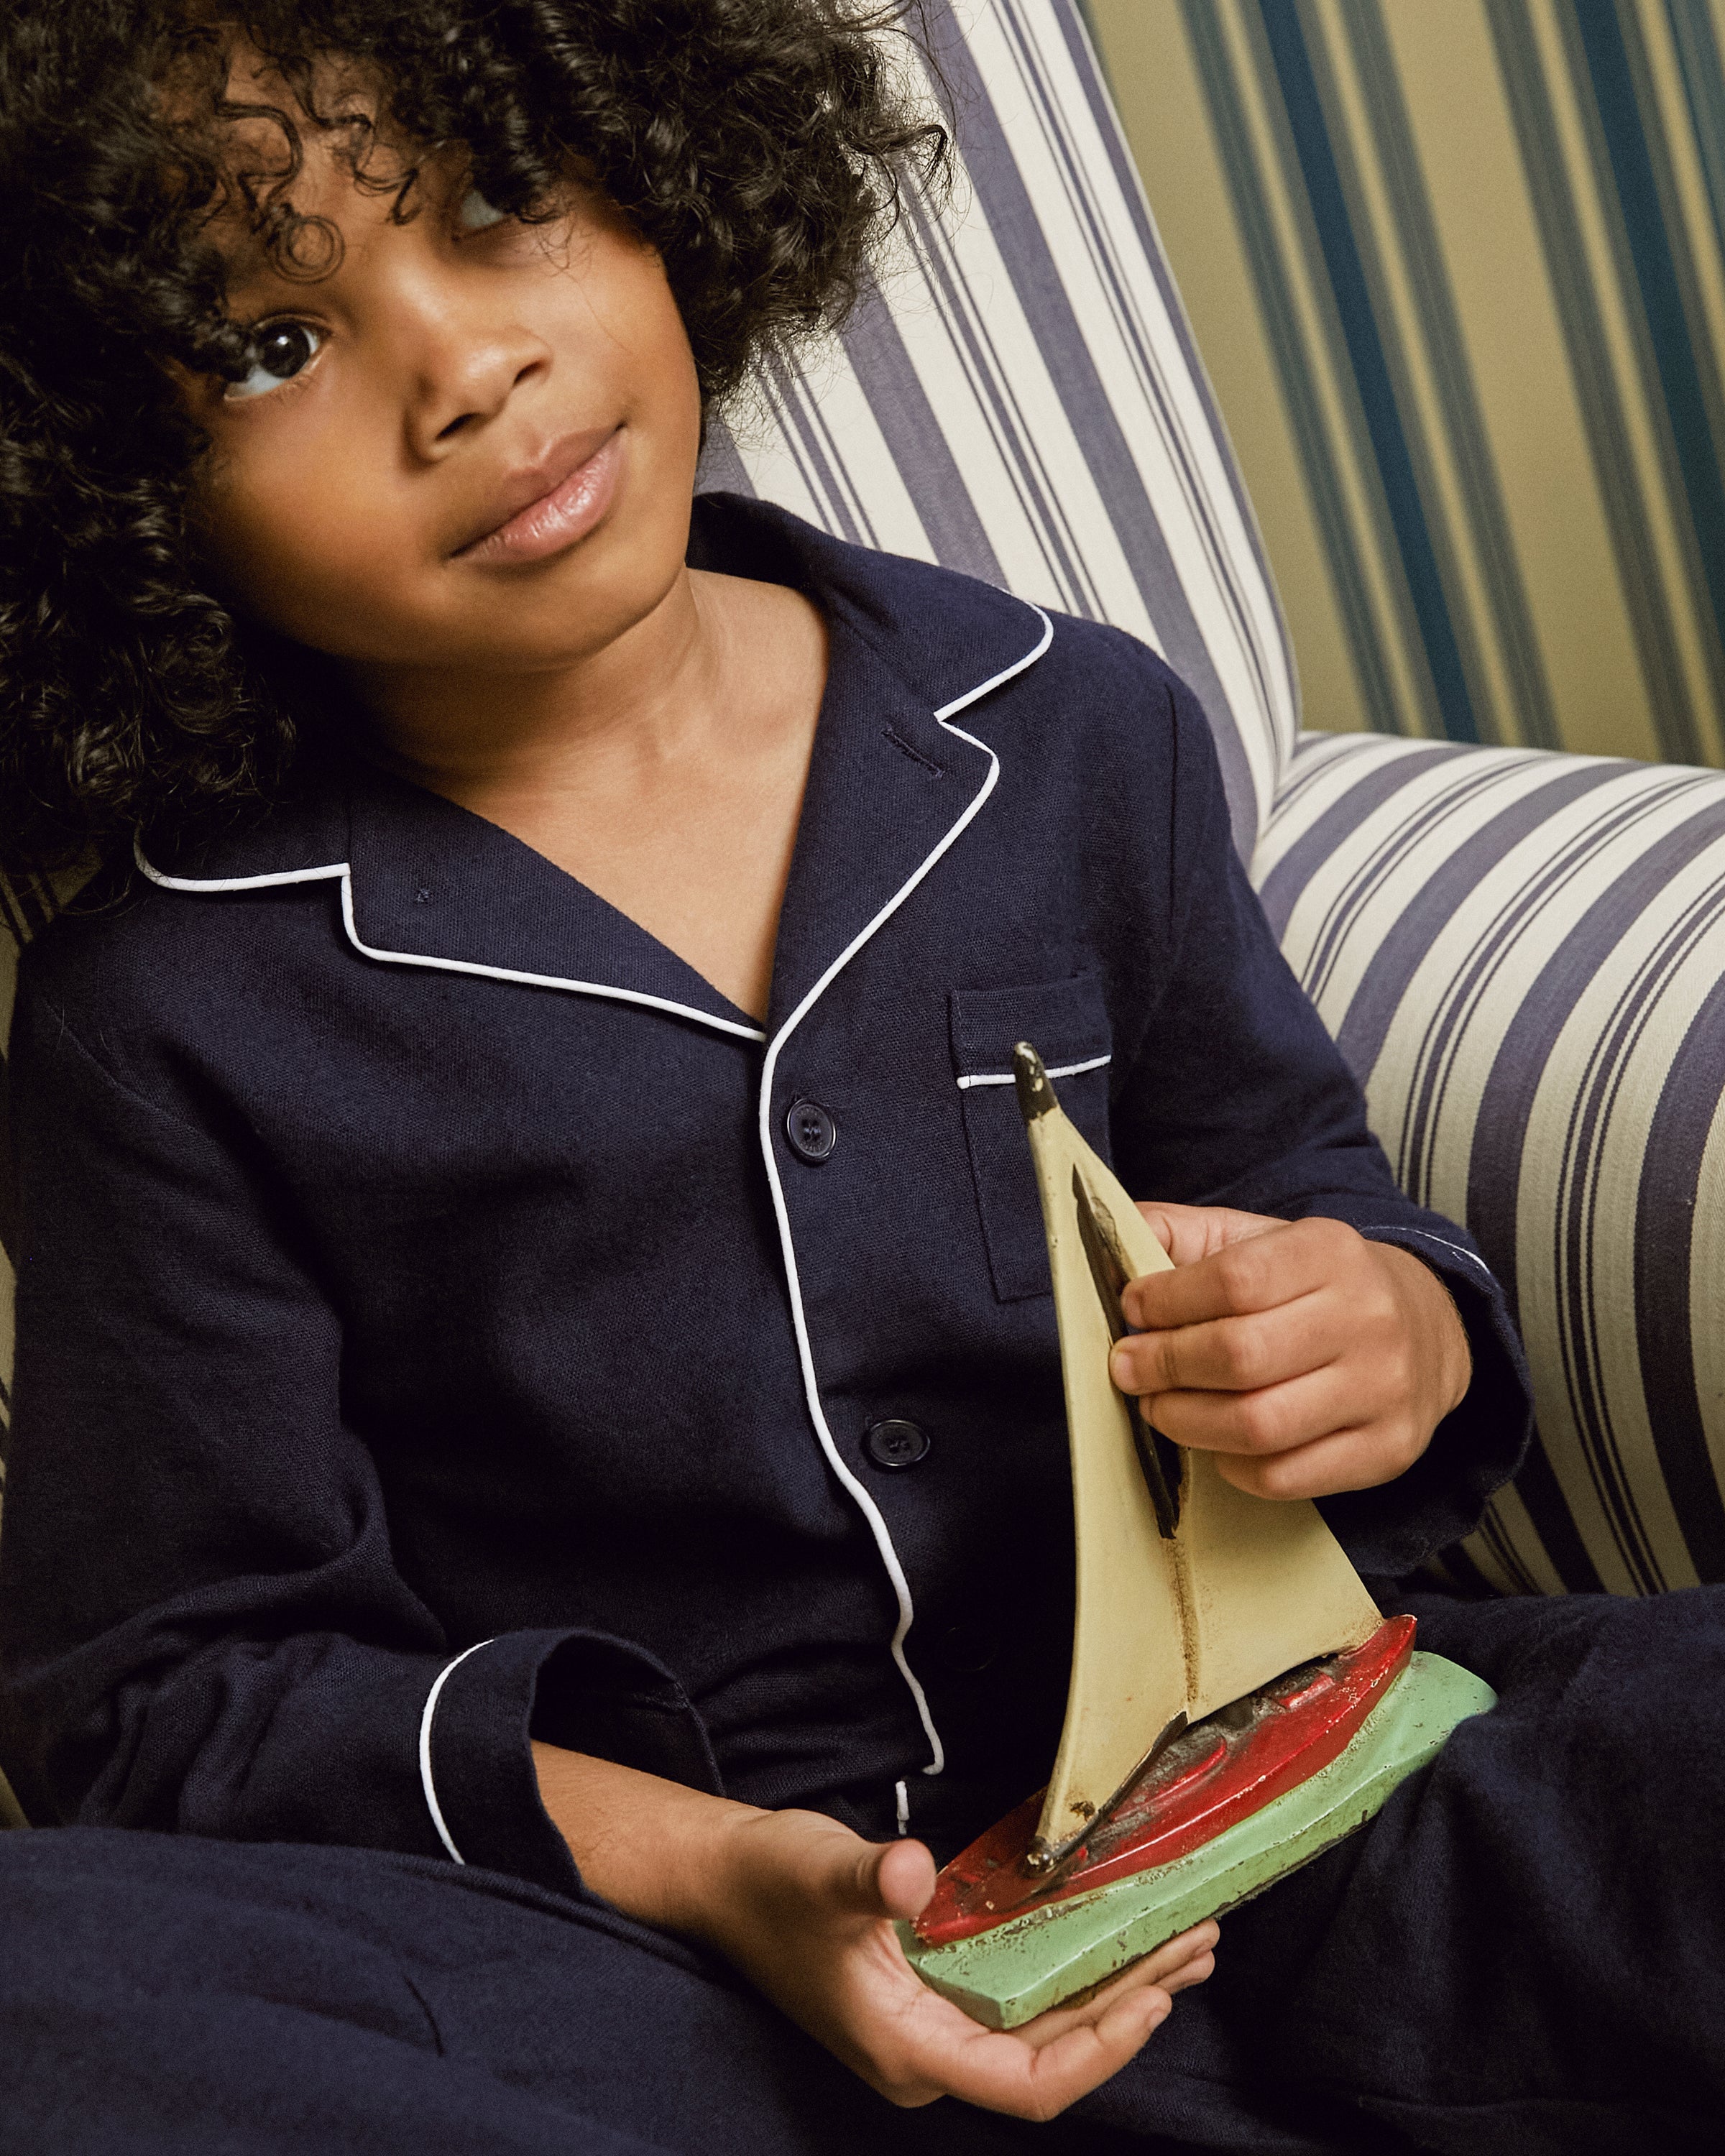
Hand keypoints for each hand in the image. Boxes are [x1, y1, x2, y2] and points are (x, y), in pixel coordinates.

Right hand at [532, 1746, 1215, 2118]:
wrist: (723, 1879)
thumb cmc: (770, 1883)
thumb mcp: (821, 1873)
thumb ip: (867, 1879)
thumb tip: (907, 1873)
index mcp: (909, 2050)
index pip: (1029, 2082)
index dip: (1098, 2049)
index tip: (1153, 1997)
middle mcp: (931, 2053)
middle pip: (1055, 2055)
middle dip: (1132, 2005)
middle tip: (1197, 1944)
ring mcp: (936, 2025)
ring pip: (1048, 2025)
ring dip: (1117, 1987)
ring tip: (1185, 1942)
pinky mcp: (938, 1993)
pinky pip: (1025, 1996)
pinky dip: (1077, 1968)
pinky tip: (1115, 1933)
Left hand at [1108, 1204, 1470, 1500]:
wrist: (1426, 1328)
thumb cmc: (1316, 1284)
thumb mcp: (1259, 1239)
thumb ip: (1185, 1234)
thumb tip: (1112, 1232)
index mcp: (1329, 1251)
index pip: (1233, 1281)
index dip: (1167, 1301)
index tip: (1134, 1308)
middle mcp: (1366, 1318)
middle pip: (1239, 1356)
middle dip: (1164, 1365)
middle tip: (1130, 1367)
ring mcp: (1383, 1390)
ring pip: (1258, 1425)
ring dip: (1186, 1421)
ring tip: (1161, 1406)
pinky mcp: (1386, 1450)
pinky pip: (1284, 1476)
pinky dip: (1231, 1465)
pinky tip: (1216, 1442)